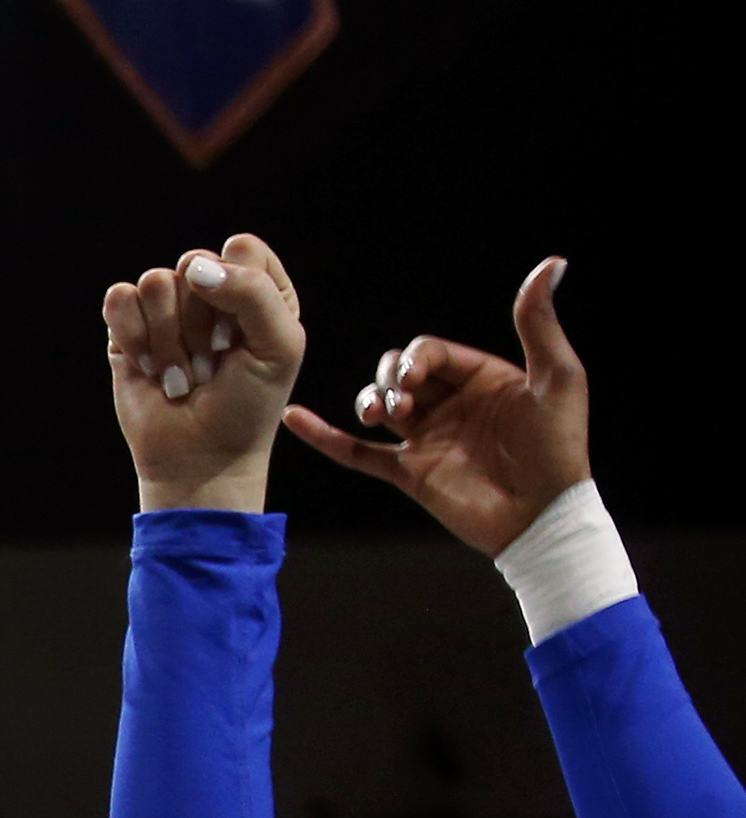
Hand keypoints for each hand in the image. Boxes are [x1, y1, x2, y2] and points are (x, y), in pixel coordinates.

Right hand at [102, 235, 306, 512]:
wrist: (199, 458)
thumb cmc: (247, 406)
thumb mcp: (278, 345)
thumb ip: (252, 291)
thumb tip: (192, 268)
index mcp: (255, 286)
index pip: (240, 247)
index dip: (238, 290)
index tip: (242, 341)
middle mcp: (209, 291)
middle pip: (194, 263)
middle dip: (201, 323)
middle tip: (211, 364)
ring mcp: (164, 309)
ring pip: (155, 282)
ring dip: (168, 340)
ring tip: (181, 373)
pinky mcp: (125, 330)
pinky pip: (119, 299)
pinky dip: (134, 338)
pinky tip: (149, 369)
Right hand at [282, 259, 590, 557]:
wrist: (541, 515)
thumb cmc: (559, 446)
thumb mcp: (558, 375)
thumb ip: (540, 323)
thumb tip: (550, 265)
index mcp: (481, 379)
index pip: (431, 353)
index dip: (415, 358)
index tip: (415, 377)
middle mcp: (450, 406)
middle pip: (399, 374)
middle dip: (391, 378)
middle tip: (403, 399)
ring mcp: (426, 440)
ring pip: (378, 407)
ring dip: (370, 401)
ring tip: (382, 415)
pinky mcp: (408, 474)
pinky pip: (357, 454)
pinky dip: (324, 436)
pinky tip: (296, 418)